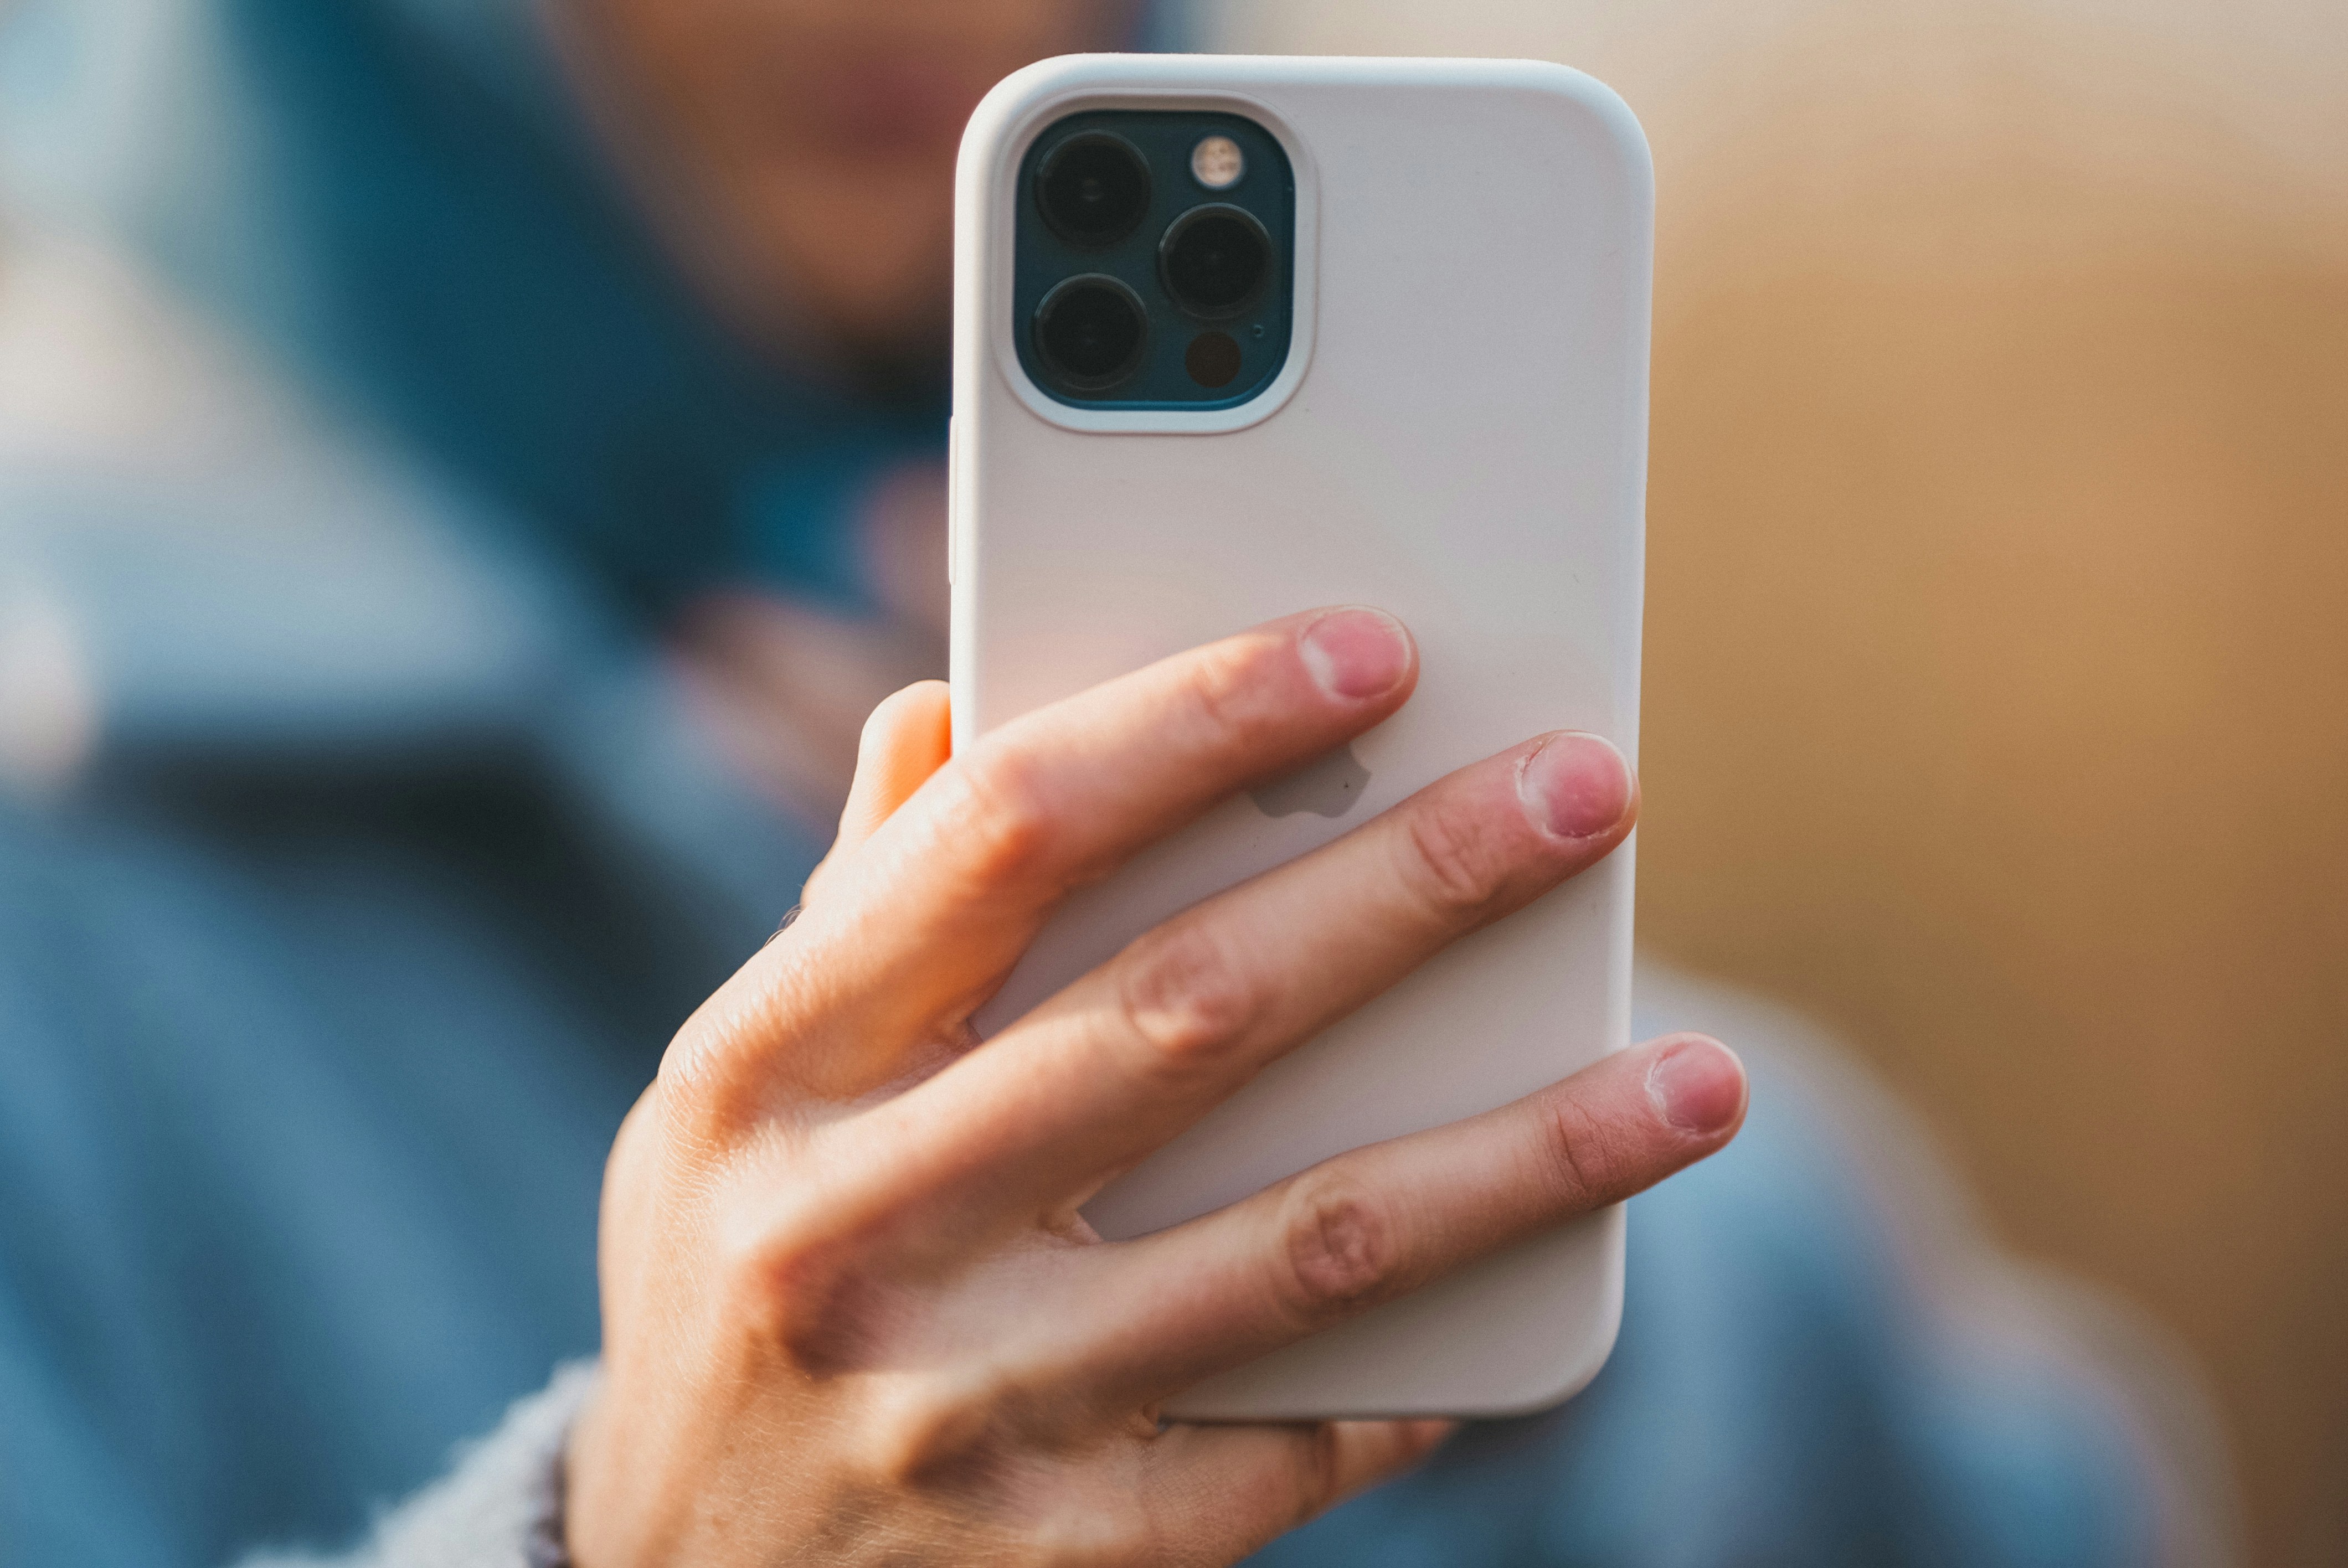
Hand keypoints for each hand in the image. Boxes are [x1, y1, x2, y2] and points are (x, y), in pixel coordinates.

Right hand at [566, 608, 1746, 1565]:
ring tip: (1699, 1079)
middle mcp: (853, 1226)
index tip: (1367, 650)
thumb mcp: (739, 1092)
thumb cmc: (741, 1276)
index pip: (1005, 833)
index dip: (1194, 722)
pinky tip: (1546, 1291)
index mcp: (767, 1066)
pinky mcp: (1063, 1556)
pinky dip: (1431, 1363)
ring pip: (1304, 1244)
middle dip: (1413, 885)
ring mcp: (961, 1406)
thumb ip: (857, 903)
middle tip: (1586, 790)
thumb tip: (948, 707)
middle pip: (1189, 1009)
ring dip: (1524, 1151)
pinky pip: (1295, 1442)